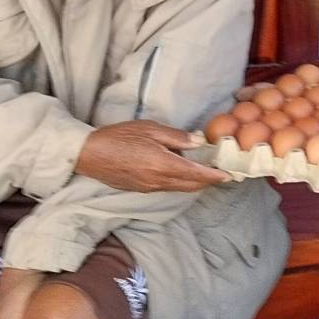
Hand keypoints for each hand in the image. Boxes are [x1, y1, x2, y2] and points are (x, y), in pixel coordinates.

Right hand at [77, 120, 229, 194]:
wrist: (89, 155)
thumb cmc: (118, 137)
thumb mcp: (150, 129)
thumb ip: (177, 137)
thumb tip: (199, 141)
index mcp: (164, 165)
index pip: (197, 174)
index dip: (214, 176)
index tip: (229, 175)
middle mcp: (159, 181)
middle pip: (191, 185)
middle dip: (208, 181)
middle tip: (222, 174)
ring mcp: (149, 188)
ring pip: (180, 188)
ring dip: (195, 182)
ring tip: (205, 173)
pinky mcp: (141, 189)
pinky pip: (167, 188)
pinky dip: (180, 182)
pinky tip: (181, 172)